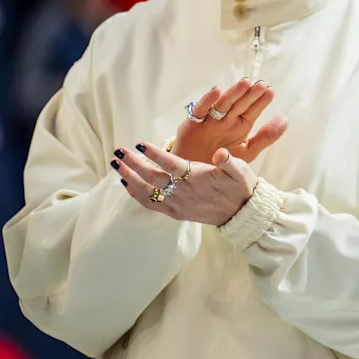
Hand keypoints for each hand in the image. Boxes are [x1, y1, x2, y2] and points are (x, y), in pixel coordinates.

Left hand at [112, 141, 258, 226]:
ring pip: (146, 191)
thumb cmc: (240, 187)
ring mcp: (177, 204)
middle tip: (119, 151)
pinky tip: (127, 184)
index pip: (170, 164)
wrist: (240, 213)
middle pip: (151, 177)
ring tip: (116, 165)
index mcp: (197, 177)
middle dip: (133, 164)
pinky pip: (150, 204)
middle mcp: (183, 191)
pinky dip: (136, 194)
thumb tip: (221, 153)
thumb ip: (229, 161)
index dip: (154, 154)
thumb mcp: (241, 170)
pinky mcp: (174, 212)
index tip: (139, 144)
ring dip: (129, 178)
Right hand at [175, 79, 287, 163]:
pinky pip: (199, 110)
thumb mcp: (247, 152)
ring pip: (222, 104)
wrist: (195, 177)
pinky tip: (216, 91)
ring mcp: (210, 120)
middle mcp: (226, 120)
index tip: (270, 91)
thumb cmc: (222, 163)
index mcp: (240, 125)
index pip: (253, 110)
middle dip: (250, 95)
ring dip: (233, 93)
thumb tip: (285, 119)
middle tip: (260, 85)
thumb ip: (266, 137)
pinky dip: (207, 101)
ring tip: (244, 83)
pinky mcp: (192, 123)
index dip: (261, 101)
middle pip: (239, 104)